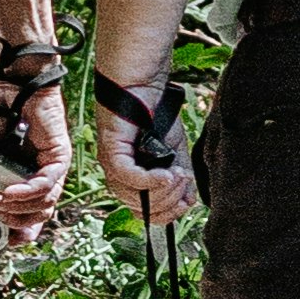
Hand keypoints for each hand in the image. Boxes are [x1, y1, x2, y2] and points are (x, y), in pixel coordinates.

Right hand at [0, 84, 73, 244]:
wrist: (12, 87)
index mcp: (26, 181)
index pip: (28, 218)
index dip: (15, 233)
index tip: (0, 241)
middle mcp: (43, 178)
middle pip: (38, 217)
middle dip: (14, 223)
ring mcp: (53, 169)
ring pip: (44, 204)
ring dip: (18, 209)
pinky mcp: (59, 157)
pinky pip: (46, 184)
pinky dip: (26, 192)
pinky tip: (8, 192)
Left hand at [96, 98, 197, 228]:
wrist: (144, 84)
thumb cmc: (157, 116)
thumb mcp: (175, 153)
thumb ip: (181, 179)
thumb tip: (188, 203)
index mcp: (132, 180)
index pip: (145, 214)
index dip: (167, 214)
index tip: (186, 200)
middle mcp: (118, 176)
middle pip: (142, 209)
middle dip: (170, 200)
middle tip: (185, 179)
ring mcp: (112, 164)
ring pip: (135, 196)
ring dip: (163, 190)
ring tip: (179, 173)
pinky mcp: (111, 151)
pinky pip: (128, 177)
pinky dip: (150, 181)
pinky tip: (167, 174)